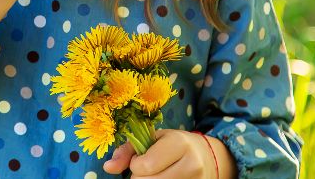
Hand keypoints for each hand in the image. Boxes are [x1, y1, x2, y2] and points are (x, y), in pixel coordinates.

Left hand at [102, 129, 228, 178]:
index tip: (141, 159)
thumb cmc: (172, 145)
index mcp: (179, 143)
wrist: (206, 157)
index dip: (136, 165)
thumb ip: (127, 151)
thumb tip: (108, 167)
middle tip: (147, 170)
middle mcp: (191, 164)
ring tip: (156, 174)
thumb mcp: (151, 139)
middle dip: (140, 177)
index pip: (144, 166)